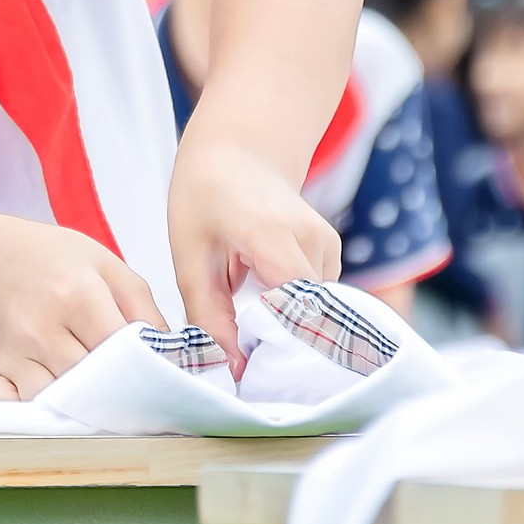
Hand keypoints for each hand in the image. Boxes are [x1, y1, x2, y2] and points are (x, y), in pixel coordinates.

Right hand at [0, 217, 163, 400]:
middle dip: (116, 391)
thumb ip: (144, 307)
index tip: (156, 376)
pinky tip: (52, 406)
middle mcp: (42, 325)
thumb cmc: (54, 260)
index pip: (119, 348)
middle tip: (133, 393)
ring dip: (80, 406)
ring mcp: (17, 350)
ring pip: (57, 399)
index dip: (142, 367)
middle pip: (90, 380)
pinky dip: (33, 413)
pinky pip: (13, 404)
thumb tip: (172, 353)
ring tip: (97, 397)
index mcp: (76, 294)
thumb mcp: (106, 264)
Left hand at [168, 137, 340, 369]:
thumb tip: (232, 371)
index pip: (294, 306)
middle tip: (248, 361)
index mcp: (271, 232)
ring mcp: (328, 244)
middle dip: (281, 344)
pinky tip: (266, 299)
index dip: (277, 343)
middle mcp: (311, 238)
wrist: (237, 152)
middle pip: (311, 315)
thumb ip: (209, 315)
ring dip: (286, 325)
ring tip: (250, 320)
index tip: (250, 369)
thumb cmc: (205, 197)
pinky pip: (319, 298)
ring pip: (317, 310)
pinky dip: (294, 308)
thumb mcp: (189, 256)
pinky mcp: (333, 253)